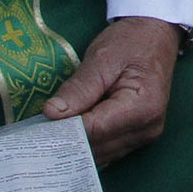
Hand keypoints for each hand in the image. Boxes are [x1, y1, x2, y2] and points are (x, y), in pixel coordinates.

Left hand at [38, 15, 179, 168]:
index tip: (38, 127)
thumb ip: (78, 88)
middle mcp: (147, 128)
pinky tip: (71, 133)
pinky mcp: (138, 137)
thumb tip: (51, 113)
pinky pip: (107, 150)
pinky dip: (87, 144)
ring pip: (100, 155)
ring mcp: (145, 136)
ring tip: (51, 131)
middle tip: (38, 131)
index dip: (64, 130)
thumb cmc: (130, 42)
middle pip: (97, 148)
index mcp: (142, 107)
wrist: (155, 36)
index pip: (94, 130)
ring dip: (75, 146)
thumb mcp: (101, 58)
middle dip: (67, 141)